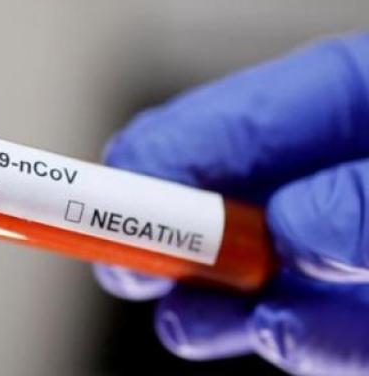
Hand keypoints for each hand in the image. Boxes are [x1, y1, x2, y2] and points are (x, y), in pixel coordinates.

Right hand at [95, 33, 368, 374]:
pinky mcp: (359, 309)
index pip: (229, 120)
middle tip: (129, 263)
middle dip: (164, 233)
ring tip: (185, 315)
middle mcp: (334, 174)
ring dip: (207, 300)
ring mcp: (343, 245)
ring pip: (249, 271)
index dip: (157, 157)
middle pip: (218, 194)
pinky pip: (310, 328)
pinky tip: (279, 333)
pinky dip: (291, 340)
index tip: (101, 193)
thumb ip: (365, 197)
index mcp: (351, 102)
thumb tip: (289, 229)